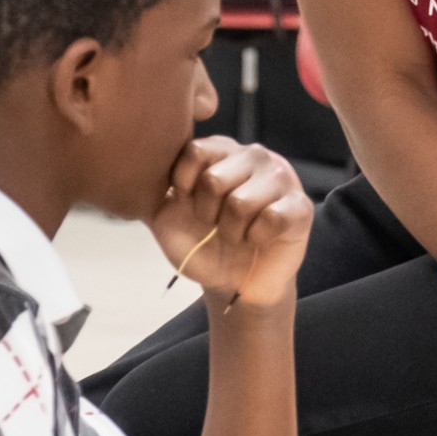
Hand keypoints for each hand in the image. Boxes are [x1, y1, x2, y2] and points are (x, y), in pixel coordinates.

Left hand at [147, 137, 313, 307]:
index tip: (189, 206)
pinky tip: (259, 240)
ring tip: (237, 235)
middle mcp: (253, 156)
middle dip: (207, 215)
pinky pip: (272, 219)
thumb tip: (136, 165)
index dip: (184, 187)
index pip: (194, 152)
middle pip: (214, 180)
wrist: (233, 284)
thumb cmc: (202, 245)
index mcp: (221, 151)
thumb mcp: (168, 216)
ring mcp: (282, 177)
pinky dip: (256, 238)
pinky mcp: (301, 206)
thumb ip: (155, 188)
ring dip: (231, 231)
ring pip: (241, 202)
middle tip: (217, 226)